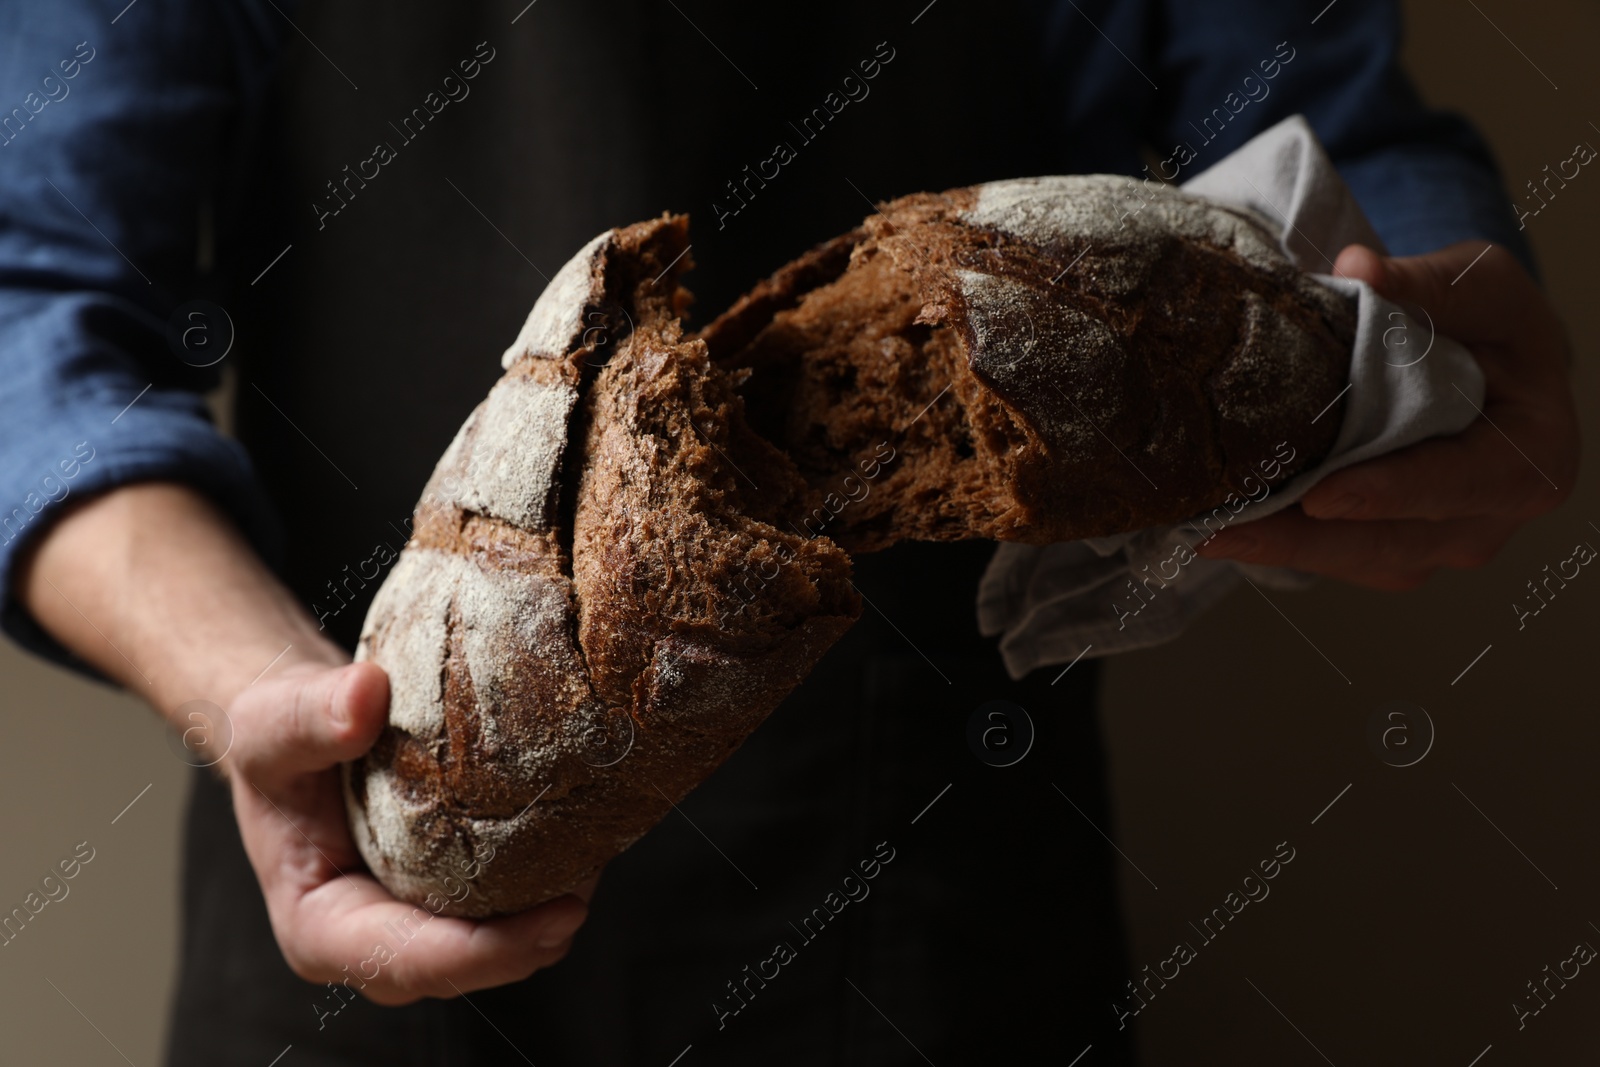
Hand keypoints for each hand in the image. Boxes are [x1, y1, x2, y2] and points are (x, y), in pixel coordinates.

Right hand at [225, 656, 592, 1005]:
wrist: (297, 729)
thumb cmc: (273, 738)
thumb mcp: (270, 722)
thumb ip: (308, 714)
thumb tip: (365, 695)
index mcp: (322, 928)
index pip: (409, 960)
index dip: (487, 952)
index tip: (556, 918)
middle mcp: (374, 940)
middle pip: (465, 964)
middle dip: (531, 941)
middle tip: (589, 888)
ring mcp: (416, 921)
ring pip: (494, 942)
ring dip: (546, 911)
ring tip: (597, 859)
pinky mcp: (449, 894)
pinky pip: (502, 902)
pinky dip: (543, 878)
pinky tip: (583, 837)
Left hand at [1199, 240, 1579, 588]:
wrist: (1488, 362)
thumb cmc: (1491, 325)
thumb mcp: (1482, 287)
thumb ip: (1430, 283)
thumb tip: (1361, 268)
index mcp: (1530, 458)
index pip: (1461, 483)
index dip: (1391, 493)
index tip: (1324, 495)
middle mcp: (1486, 519)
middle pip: (1392, 542)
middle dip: (1305, 539)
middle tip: (1226, 528)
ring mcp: (1435, 543)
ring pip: (1353, 559)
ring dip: (1278, 548)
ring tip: (1205, 530)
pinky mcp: (1389, 550)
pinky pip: (1332, 556)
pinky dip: (1278, 543)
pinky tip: (1218, 525)